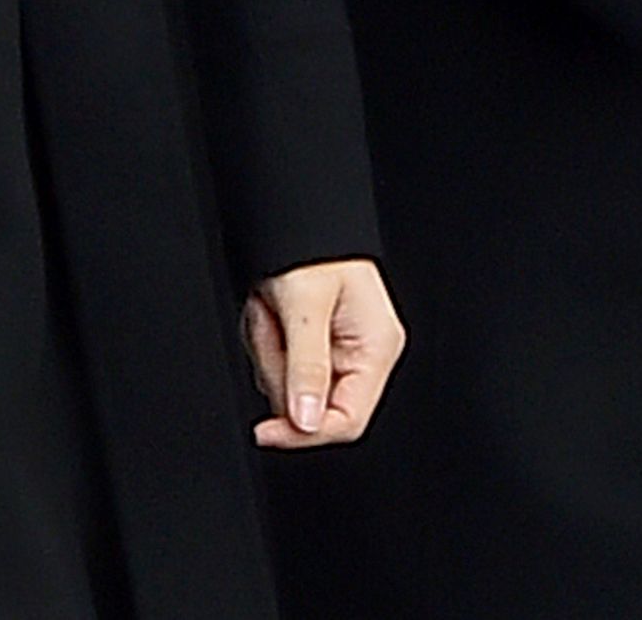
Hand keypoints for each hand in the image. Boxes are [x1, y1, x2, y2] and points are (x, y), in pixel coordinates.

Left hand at [242, 258, 402, 449]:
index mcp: (376, 348)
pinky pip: (279, 361)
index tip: (265, 430)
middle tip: (271, 323)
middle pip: (309, 403)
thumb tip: (305, 421)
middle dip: (279, 366)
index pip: (347, 419)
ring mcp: (333, 348)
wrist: (295, 209)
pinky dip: (265, 337)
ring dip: (268, 346)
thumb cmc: (312, 246)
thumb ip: (307, 365)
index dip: (305, 433)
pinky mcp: (310, 341)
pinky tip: (268, 308)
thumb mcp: (306, 304)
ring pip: (288, 383)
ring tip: (270, 306)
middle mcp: (360, 353)